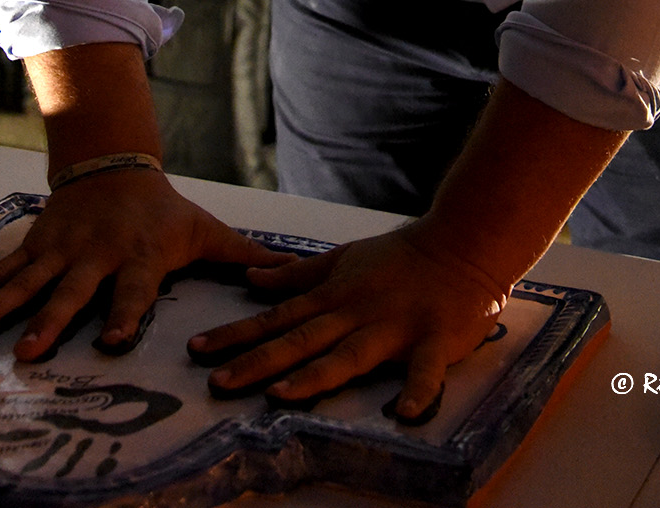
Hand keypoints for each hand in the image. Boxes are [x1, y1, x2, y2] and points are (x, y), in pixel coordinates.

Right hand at [0, 169, 279, 359]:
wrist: (114, 166)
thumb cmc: (164, 211)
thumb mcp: (206, 230)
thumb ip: (246, 257)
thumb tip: (295, 271)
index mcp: (138, 257)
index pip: (131, 290)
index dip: (123, 313)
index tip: (111, 339)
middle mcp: (96, 257)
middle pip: (71, 292)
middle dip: (51, 320)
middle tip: (30, 349)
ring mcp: (60, 253)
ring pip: (26, 284)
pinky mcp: (35, 248)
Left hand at [186, 219, 508, 421]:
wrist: (461, 244)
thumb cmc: (401, 256)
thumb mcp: (344, 258)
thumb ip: (299, 274)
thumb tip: (251, 279)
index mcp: (334, 296)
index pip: (277, 318)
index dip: (237, 334)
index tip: (198, 349)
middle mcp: (356, 314)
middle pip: (301, 340)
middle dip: (258, 362)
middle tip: (219, 382)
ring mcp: (393, 328)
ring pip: (349, 355)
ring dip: (316, 375)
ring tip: (282, 396)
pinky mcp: (433, 340)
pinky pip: (425, 370)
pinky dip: (418, 390)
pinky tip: (405, 414)